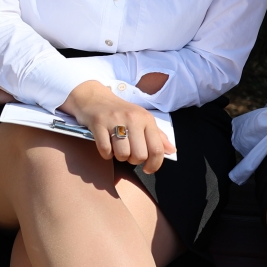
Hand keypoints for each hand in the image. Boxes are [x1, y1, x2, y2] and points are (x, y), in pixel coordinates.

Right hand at [61, 80, 175, 173]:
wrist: (94, 97)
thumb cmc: (120, 111)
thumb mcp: (141, 119)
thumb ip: (157, 136)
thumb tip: (171, 151)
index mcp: (146, 118)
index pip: (157, 148)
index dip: (154, 164)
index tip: (148, 169)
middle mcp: (133, 118)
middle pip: (139, 155)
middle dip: (133, 160)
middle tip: (128, 153)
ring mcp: (115, 120)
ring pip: (122, 154)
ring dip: (119, 157)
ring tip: (117, 148)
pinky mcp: (98, 123)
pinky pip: (105, 150)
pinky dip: (106, 154)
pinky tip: (106, 146)